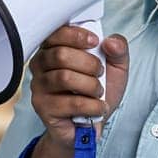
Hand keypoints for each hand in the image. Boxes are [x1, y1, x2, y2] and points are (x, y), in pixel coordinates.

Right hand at [27, 26, 129, 147]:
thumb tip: (110, 42)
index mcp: (54, 49)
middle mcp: (41, 65)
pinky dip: (92, 105)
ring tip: (98, 92)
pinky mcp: (42, 107)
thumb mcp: (116, 68)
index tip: (94, 42)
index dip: (76, 35)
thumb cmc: (97, 93)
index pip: (56, 33)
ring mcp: (39, 86)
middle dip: (90, 64)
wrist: (92, 124)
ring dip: (91, 86)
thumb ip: (118, 49)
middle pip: (61, 55)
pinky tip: (97, 107)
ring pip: (64, 77)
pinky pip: (70, 102)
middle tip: (100, 74)